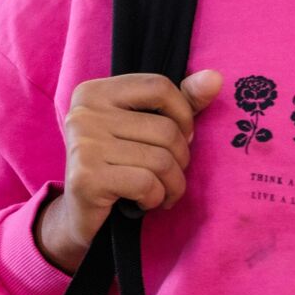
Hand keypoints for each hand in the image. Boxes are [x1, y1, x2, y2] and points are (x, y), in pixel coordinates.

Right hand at [34, 69, 222, 272]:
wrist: (78, 215)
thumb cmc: (118, 166)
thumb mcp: (145, 129)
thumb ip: (181, 102)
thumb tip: (215, 78)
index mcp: (95, 92)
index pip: (159, 86)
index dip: (183, 115)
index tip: (180, 138)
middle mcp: (84, 113)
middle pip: (165, 129)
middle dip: (180, 159)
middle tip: (171, 175)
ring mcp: (83, 145)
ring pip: (161, 160)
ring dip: (172, 184)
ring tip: (164, 192)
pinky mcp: (87, 178)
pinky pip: (146, 184)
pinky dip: (155, 198)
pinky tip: (145, 202)